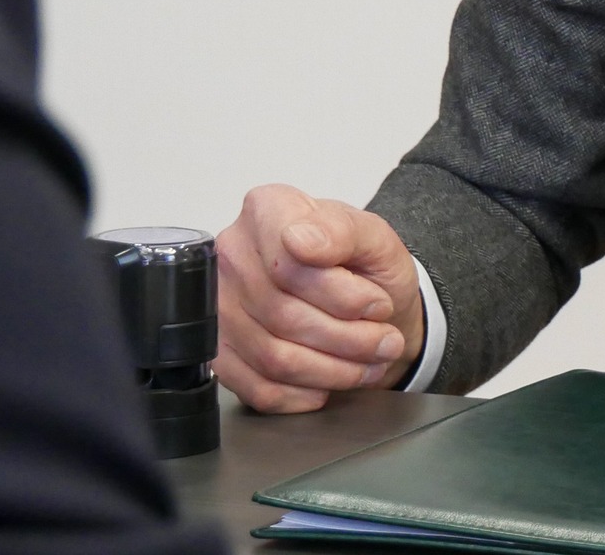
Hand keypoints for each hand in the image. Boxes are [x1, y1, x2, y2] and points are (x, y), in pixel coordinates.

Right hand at [215, 184, 424, 412]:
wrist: (366, 305)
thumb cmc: (366, 266)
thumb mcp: (375, 238)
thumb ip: (343, 230)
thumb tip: (299, 238)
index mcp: (268, 210)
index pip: (290, 264)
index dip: (342, 294)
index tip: (376, 303)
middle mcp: (232, 254)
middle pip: (284, 314)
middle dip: (349, 339)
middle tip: (386, 342)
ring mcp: (218, 306)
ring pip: (273, 356)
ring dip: (332, 369)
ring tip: (369, 362)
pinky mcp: (219, 354)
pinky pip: (258, 387)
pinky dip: (304, 393)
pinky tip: (330, 382)